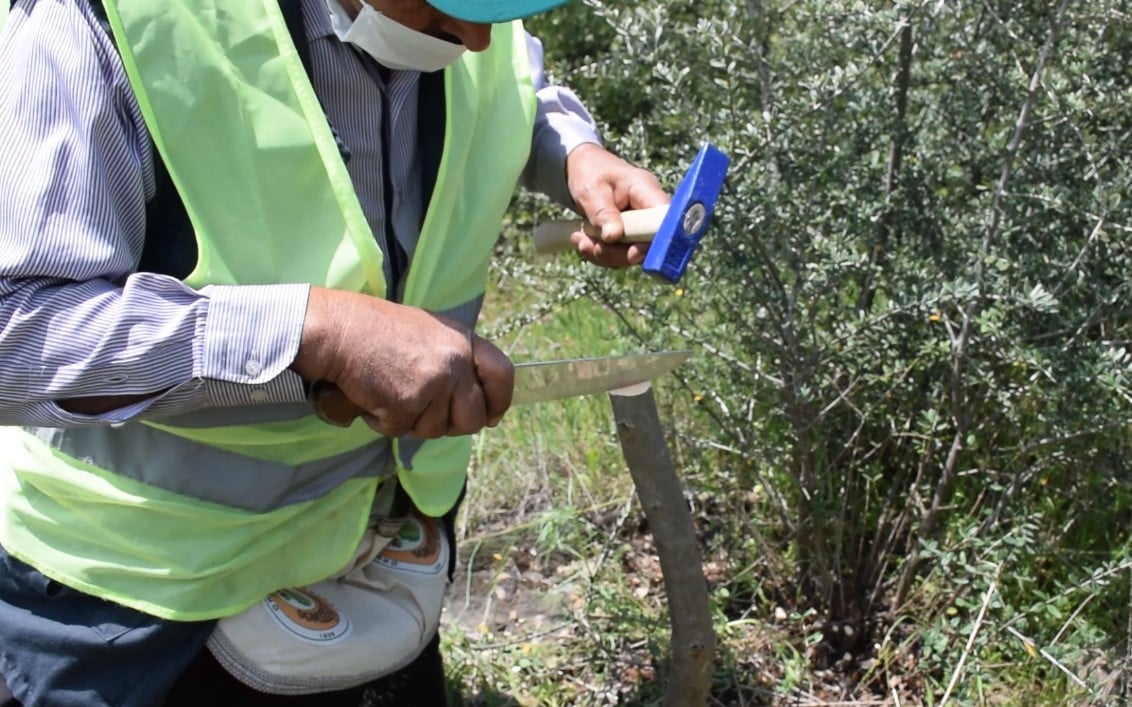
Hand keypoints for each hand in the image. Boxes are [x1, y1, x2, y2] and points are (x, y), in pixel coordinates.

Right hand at [293, 287, 513, 438]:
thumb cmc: (378, 331)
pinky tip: (374, 395)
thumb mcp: (430, 334)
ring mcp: (434, 383)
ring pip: (435, 429)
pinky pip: (402, 430)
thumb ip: (456, 362)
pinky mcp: (408, 403)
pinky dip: (384, 421)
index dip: (499, 401)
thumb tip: (480, 406)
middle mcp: (455, 361)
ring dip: (411, 421)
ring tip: (391, 391)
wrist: (340, 330)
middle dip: (450, 424)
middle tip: (423, 412)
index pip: (503, 374)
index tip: (491, 416)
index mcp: (463, 340)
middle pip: (472, 418)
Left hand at [564, 143, 669, 267]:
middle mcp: (649, 209)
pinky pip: (620, 253)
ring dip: (604, 253)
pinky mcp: (630, 235)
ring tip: (580, 239)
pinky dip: (600, 252)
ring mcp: (641, 224)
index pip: (664, 219)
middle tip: (588, 246)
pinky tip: (583, 240)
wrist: (582, 167)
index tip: (633, 252)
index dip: (656, 241)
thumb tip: (613, 236)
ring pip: (632, 253)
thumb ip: (603, 213)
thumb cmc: (590, 172)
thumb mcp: (591, 191)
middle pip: (648, 244)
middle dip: (617, 253)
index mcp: (646, 190)